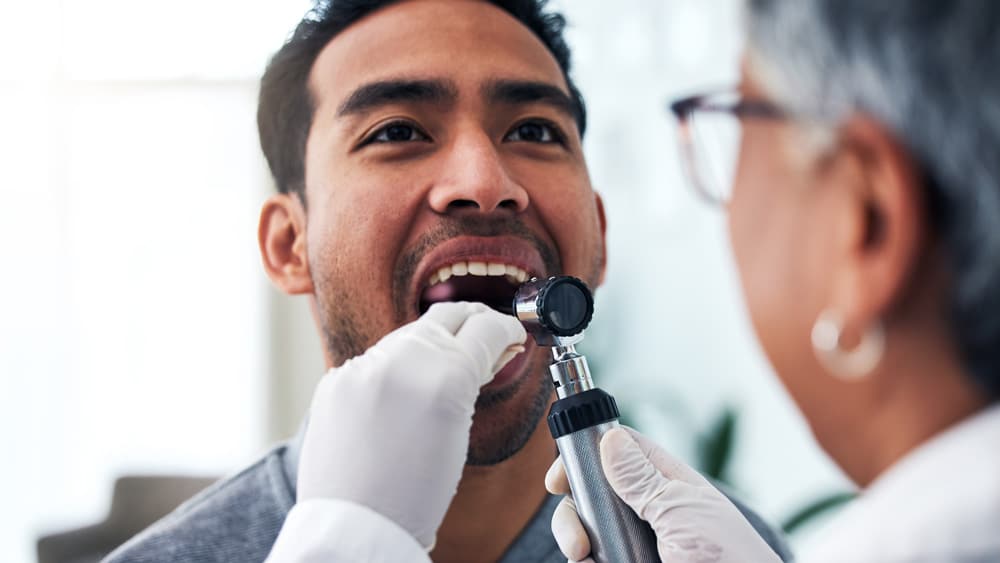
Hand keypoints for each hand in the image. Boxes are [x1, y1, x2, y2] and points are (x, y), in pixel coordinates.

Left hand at [297, 302, 525, 549]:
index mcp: (446, 377)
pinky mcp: (336, 379)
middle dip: (473, 322)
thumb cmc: (413, 497)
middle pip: (449, 314)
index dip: (507, 329)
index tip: (512, 336)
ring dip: (432, 347)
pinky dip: (394, 371)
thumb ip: (471, 381)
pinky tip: (401, 397)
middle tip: (486, 337)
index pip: (487, 327)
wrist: (355, 527)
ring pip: (410, 335)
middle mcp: (403, 360)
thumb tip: (487, 352)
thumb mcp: (461, 433)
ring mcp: (364, 366)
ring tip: (442, 375)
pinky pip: (374, 361)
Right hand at [546, 426, 781, 562]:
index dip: (585, 457)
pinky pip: (591, 562)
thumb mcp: (682, 512)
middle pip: (591, 496)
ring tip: (583, 559)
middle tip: (576, 541)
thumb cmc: (728, 560)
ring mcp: (636, 544)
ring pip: (586, 533)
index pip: (617, 452)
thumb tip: (610, 439)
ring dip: (575, 542)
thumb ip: (642, 479)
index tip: (560, 478)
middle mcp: (647, 512)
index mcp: (666, 484)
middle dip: (573, 514)